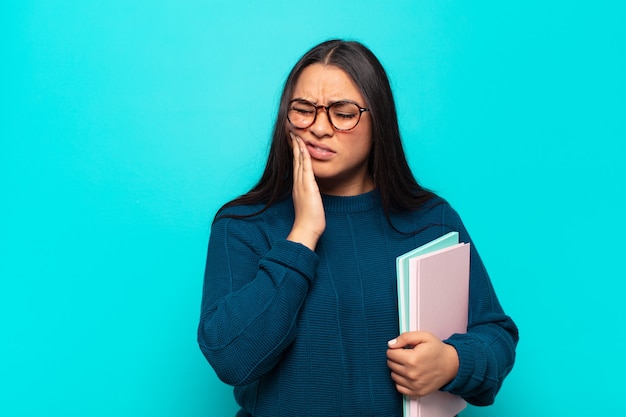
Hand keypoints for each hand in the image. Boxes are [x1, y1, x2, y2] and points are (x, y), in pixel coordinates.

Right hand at [286, 132, 325, 249]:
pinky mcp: (308, 186)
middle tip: (292, 133)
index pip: (296, 166)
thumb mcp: (309, 204)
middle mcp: (297, 183)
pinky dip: (304, 156)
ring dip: (298, 147)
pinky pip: (306, 167)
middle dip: (294, 146)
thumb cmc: (309, 220)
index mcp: (298, 187)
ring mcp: (302, 184)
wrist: (306, 229)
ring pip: (299, 161)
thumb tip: (313, 192)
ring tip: (296, 135)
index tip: (295, 142)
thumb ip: (309, 196)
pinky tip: (304, 147)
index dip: (295, 153)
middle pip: (295, 160)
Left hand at [386, 331, 459, 396]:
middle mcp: (412, 374)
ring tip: (410, 364)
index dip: (395, 349)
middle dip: (396, 358)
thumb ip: (405, 337)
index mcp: (412, 359)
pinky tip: (409, 374)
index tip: (403, 349)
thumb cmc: (438, 351)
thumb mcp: (423, 336)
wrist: (451, 365)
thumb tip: (391, 344)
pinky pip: (399, 387)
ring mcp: (414, 385)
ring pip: (393, 375)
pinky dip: (401, 380)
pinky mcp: (416, 392)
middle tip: (407, 355)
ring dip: (398, 369)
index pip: (390, 354)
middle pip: (390, 364)